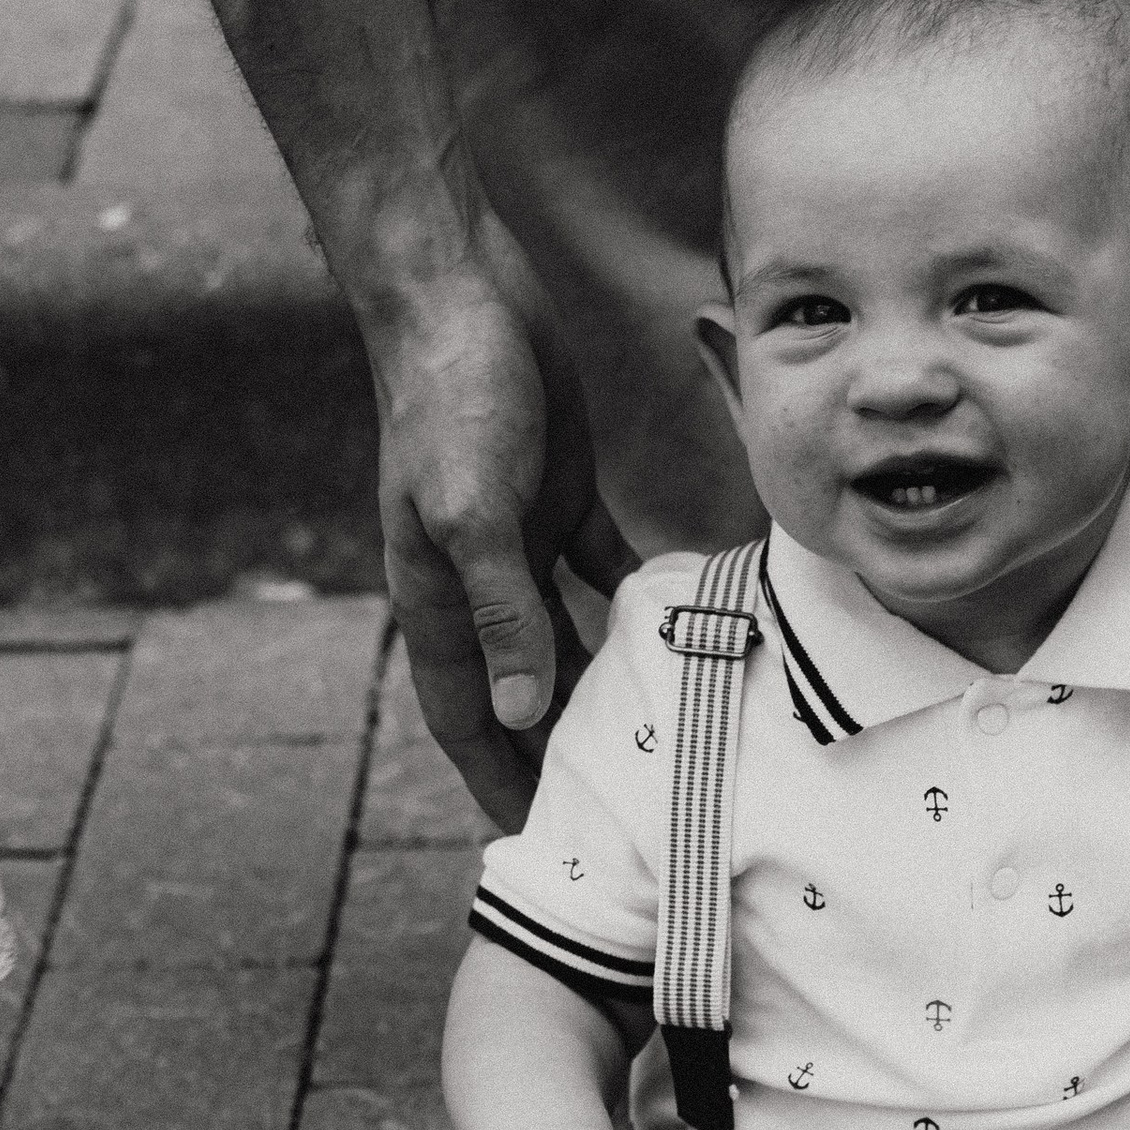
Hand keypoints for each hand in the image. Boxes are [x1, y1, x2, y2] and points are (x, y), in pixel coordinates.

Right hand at [373, 236, 635, 834]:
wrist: (459, 288)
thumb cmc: (450, 396)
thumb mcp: (473, 509)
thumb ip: (502, 610)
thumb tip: (525, 710)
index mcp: (437, 595)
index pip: (466, 714)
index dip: (497, 779)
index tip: (540, 841)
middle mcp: (475, 579)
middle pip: (519, 690)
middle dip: (553, 751)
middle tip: (614, 810)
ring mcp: (519, 537)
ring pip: (564, 637)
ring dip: (599, 684)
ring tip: (656, 737)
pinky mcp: (561, 494)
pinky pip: (605, 568)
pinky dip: (640, 602)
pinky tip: (692, 630)